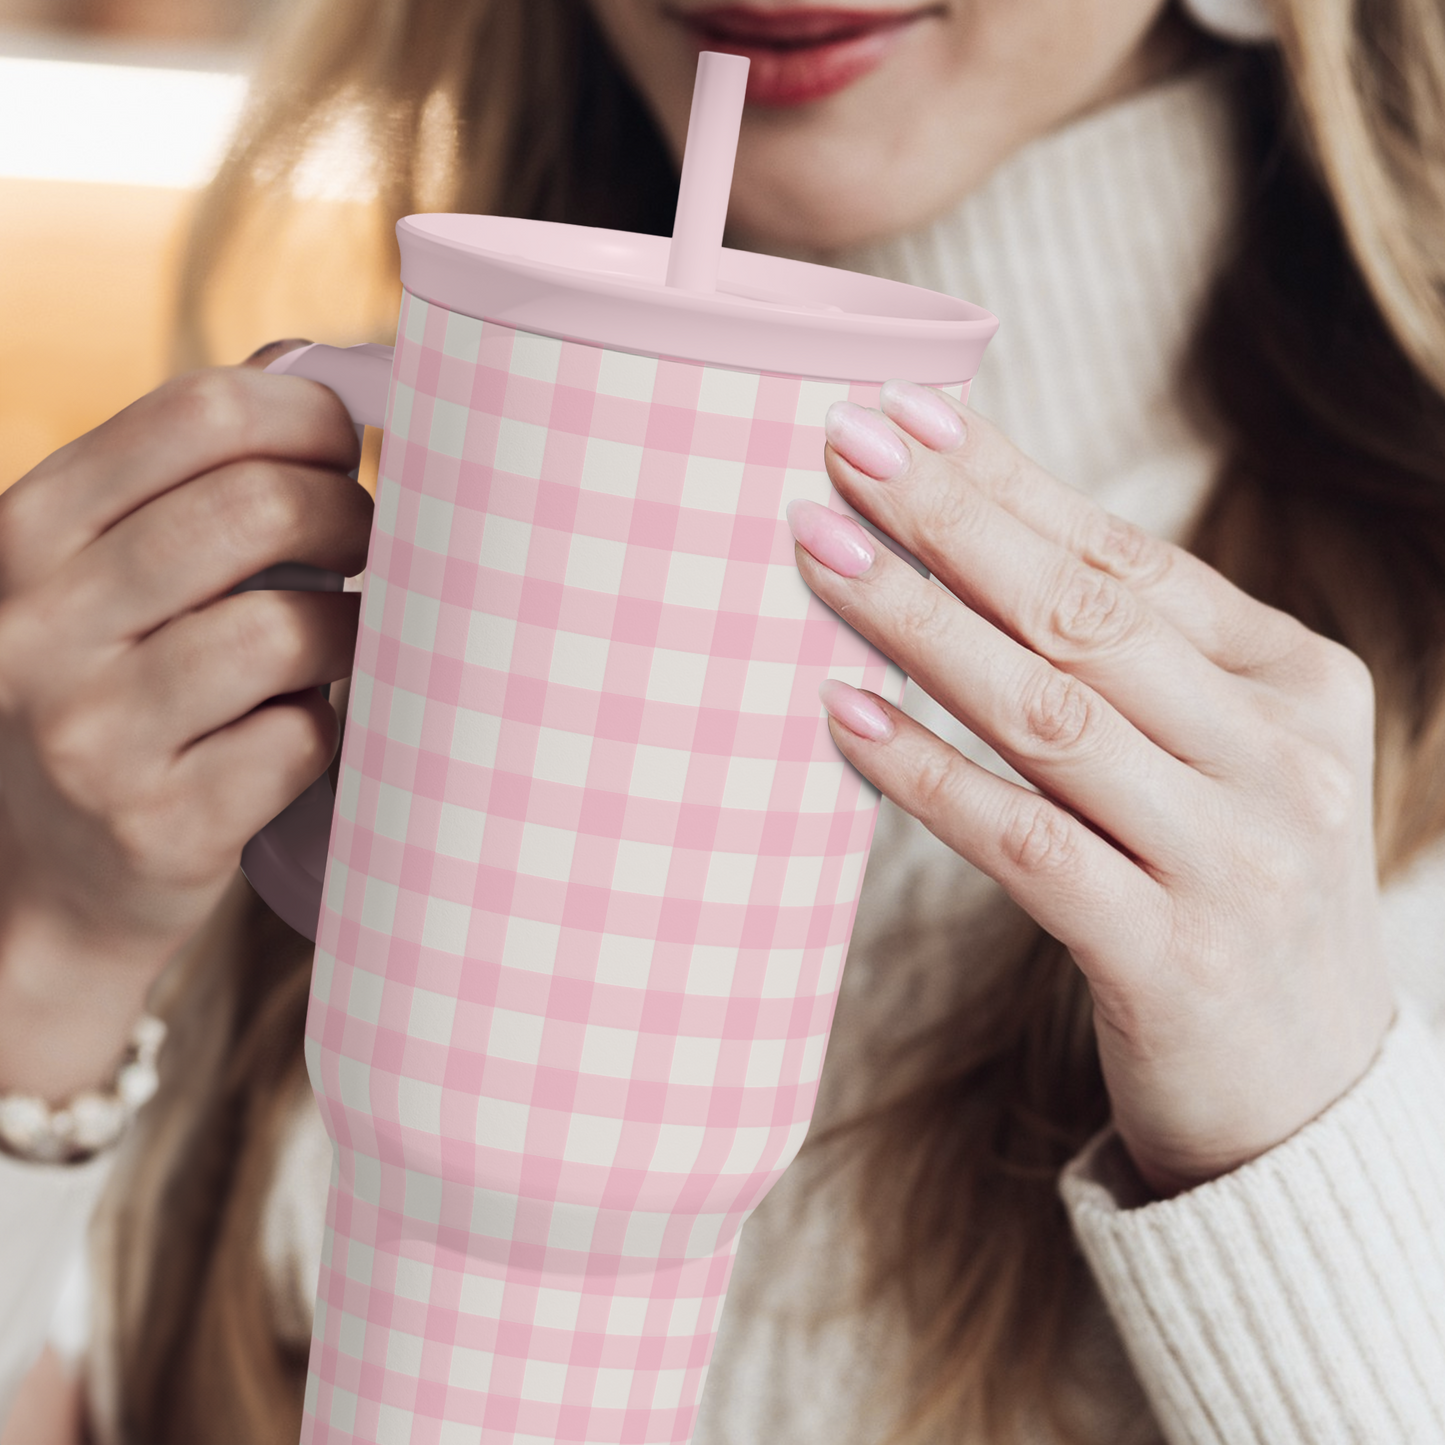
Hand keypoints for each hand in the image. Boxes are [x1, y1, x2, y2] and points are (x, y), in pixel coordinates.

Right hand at [0, 341, 370, 1096]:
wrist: (45, 883)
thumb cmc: (108, 691)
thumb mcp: (100, 573)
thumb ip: (185, 477)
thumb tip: (312, 366)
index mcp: (29, 531)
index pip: (201, 413)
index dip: (307, 418)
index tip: (342, 452)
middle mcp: (43, 624)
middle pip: (263, 508)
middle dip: (351, 517)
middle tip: (369, 546)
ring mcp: (94, 732)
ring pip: (293, 628)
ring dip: (348, 631)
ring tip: (336, 645)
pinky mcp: (162, 825)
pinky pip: (304, 739)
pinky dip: (329, 729)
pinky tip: (300, 730)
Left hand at [789, 382, 1393, 1195]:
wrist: (1305, 1095)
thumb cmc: (1227, 894)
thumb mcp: (1220, 760)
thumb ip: (1131, 665)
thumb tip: (965, 544)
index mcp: (1297, 681)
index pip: (1128, 557)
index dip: (1008, 482)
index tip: (904, 414)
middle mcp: (1279, 757)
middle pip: (1084, 615)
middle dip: (952, 523)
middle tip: (841, 450)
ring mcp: (1233, 859)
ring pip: (1047, 713)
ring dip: (919, 624)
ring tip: (818, 555)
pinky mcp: (1170, 956)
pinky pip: (1021, 840)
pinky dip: (925, 773)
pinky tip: (842, 715)